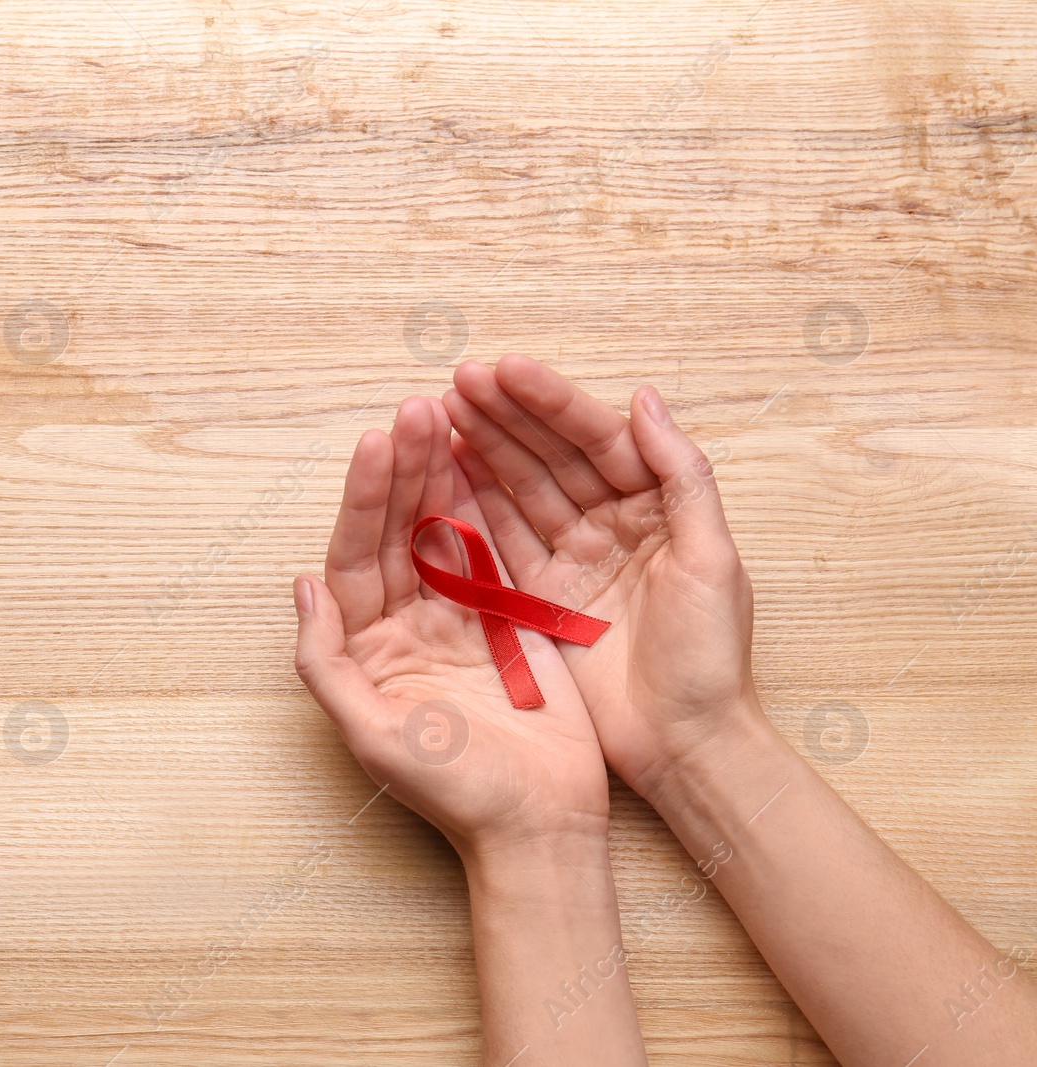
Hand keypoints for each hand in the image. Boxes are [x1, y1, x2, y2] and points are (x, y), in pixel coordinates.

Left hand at [292, 396, 610, 864]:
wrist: (538, 828)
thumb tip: (302, 586)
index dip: (364, 499)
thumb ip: (326, 663)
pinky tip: (485, 459)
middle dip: (404, 469)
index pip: (356, 556)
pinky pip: (490, 550)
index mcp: (365, 647)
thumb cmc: (453, 792)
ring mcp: (456, 618)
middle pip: (397, 531)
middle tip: (417, 406)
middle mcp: (404, 624)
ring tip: (446, 415)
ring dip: (442, 475)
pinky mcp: (506, 620)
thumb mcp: (373, 734)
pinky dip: (487, 506)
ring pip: (442, 531)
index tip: (378, 442)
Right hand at [443, 355, 759, 799]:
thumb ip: (683, 476)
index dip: (552, 403)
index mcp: (655, 508)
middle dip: (506, 415)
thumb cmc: (711, 658)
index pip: (597, 440)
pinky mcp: (538, 599)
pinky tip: (441, 473)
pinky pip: (500, 542)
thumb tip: (644, 399)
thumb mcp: (713, 560)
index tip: (505, 370)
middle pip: (552, 456)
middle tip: (457, 381)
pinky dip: (471, 507)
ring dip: (483, 449)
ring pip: (520, 491)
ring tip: (441, 413)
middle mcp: (610, 526)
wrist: (684, 745)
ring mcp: (571, 562)